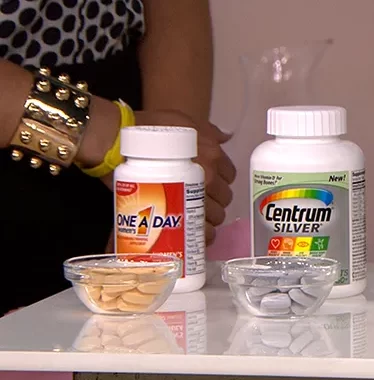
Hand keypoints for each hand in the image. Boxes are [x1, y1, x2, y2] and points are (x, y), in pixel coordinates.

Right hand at [133, 110, 236, 244]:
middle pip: (224, 198)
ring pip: (216, 217)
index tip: (210, 184)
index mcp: (213, 155)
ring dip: (210, 220)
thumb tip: (225, 136)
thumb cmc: (146, 127)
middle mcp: (210, 175)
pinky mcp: (178, 212)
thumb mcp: (182, 119)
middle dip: (217, 202)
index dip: (221, 181)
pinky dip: (202, 236)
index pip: (229, 176)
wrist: (115, 140)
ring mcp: (196, 195)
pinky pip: (203, 231)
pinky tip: (194, 234)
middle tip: (200, 202)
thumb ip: (208, 130)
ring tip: (195, 219)